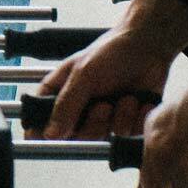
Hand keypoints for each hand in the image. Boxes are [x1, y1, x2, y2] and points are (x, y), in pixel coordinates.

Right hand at [22, 0, 187, 138]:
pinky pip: (127, 132)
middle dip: (94, 123)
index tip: (48, 140)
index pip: (40, 120)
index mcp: (59, 92)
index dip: (41, 133)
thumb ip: (66, 105)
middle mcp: (78, 107)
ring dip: (118, 117)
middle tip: (104, 106)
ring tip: (126, 96)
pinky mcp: (124, 119)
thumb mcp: (84, 75)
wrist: (147, 46)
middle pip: (76, 136)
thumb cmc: (111, 52)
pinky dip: (136, 116)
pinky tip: (138, 99)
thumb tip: (49, 134)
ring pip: (103, 136)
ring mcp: (101, 115)